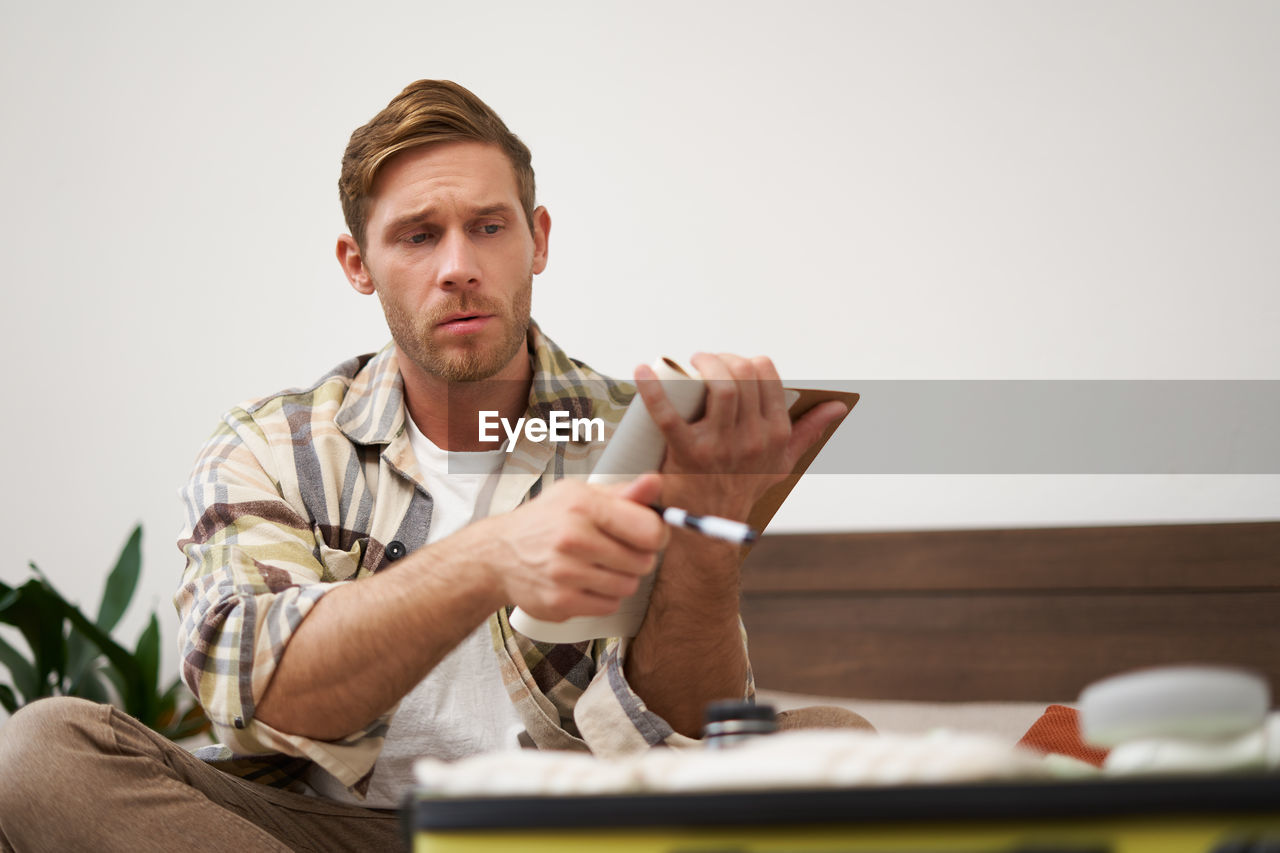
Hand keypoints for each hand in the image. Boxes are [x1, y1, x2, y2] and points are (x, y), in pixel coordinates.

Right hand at [473, 474, 668, 621]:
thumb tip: (655, 483)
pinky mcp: (561, 602)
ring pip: (628, 586)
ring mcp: (566, 573)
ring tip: (597, 565)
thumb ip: (623, 493)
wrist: (498, 554)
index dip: (657, 534)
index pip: (649, 530)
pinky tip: (585, 582)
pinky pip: (609, 606)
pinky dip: (603, 597)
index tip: (648, 534)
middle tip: (615, 549)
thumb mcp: (579, 495)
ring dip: (620, 578)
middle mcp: (573, 539)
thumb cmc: (545, 520)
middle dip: (637, 557)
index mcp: (583, 506)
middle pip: (643, 562)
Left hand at [636, 353, 846, 520]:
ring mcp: (720, 446)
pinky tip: (642, 370)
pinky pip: (669, 414)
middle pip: (742, 376)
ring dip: (704, 364)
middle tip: (704, 361)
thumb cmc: (744, 485)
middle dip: (722, 358)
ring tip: (690, 364)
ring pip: (721, 386)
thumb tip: (838, 407)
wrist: (710, 526)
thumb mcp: (781, 461)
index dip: (747, 361)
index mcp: (775, 435)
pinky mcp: (687, 453)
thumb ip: (809, 432)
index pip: (766, 375)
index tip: (732, 365)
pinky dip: (652, 389)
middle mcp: (753, 439)